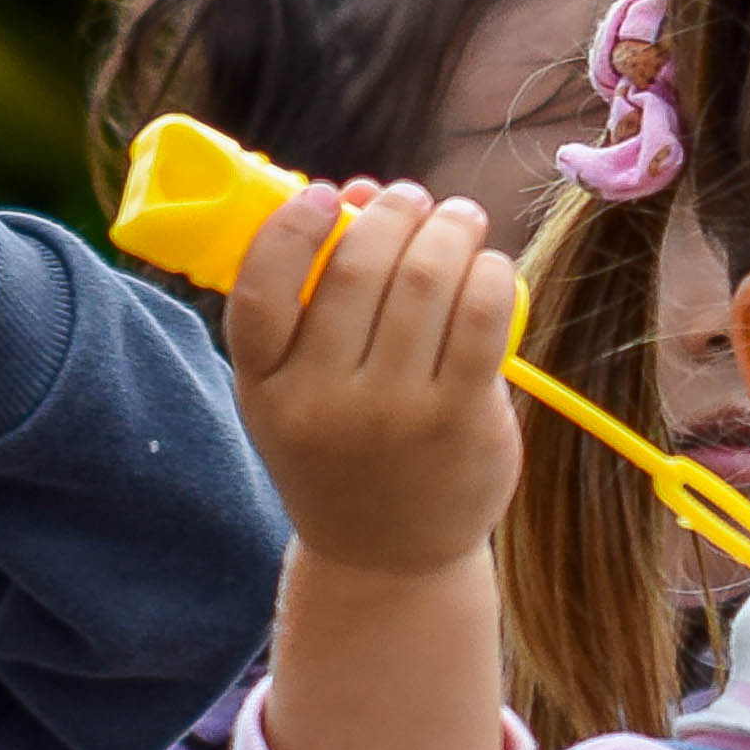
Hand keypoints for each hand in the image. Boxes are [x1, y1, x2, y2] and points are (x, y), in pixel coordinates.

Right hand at [229, 179, 527, 749]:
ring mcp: (392, 415)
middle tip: (414, 200)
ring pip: (426, 280)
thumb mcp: (296, 390)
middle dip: (395, 212)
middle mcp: (322, 403)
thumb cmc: (341, 449)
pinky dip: (488, 272)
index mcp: (265, 387)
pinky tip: (486, 265)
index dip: (291, 227)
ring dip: (449, 229)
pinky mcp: (458, 422)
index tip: (326, 196)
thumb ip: (315, 296)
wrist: (386, 557)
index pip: (261, 288)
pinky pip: (479, 318)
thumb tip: (363, 191)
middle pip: (359, 267)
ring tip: (457, 219)